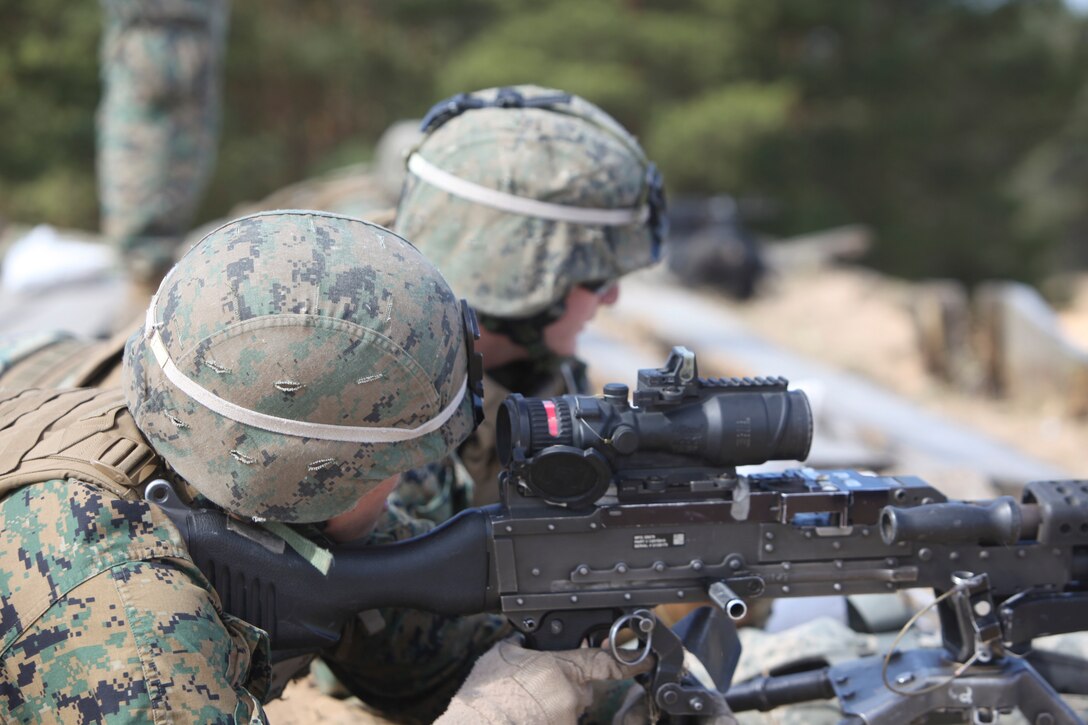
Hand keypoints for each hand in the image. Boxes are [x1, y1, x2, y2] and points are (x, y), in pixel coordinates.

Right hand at [436, 636, 651, 723]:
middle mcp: (571, 697)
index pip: (606, 662)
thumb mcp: (504, 654)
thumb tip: (528, 643)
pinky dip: (544, 718)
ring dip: (550, 707)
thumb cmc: (488, 694)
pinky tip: (525, 716)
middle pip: (580, 688)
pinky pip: (557, 721)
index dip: (628, 660)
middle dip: (564, 686)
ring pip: (567, 710)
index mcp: (563, 669)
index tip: (643, 658)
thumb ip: (525, 647)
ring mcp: (566, 721)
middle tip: (534, 688)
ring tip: (523, 706)